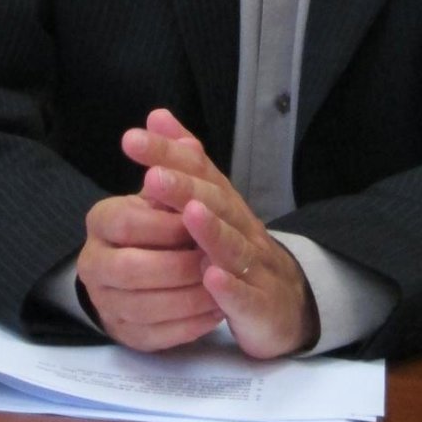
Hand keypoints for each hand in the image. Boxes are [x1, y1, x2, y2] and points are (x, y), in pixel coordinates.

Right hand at [76, 110, 222, 351]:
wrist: (144, 267)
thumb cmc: (158, 220)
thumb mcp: (164, 188)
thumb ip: (168, 154)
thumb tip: (160, 116)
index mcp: (101, 222)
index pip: (127, 220)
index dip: (166, 222)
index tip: (199, 219)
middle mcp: (94, 265)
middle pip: (134, 269)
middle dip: (180, 264)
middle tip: (215, 259)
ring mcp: (107, 304)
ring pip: (147, 307)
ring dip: (190, 297)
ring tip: (222, 284)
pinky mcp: (125, 335)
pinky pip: (157, 336)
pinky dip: (190, 323)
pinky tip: (215, 310)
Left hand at [124, 109, 319, 360]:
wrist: (287, 303)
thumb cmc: (239, 249)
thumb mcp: (213, 204)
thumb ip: (186, 164)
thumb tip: (156, 116)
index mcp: (226, 203)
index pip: (199, 171)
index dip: (169, 154)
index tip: (133, 139)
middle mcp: (242, 227)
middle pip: (217, 202)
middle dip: (185, 188)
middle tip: (154, 176)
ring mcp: (255, 265)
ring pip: (234, 245)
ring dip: (212, 230)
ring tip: (189, 214)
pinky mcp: (261, 305)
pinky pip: (246, 296)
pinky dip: (229, 287)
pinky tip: (211, 277)